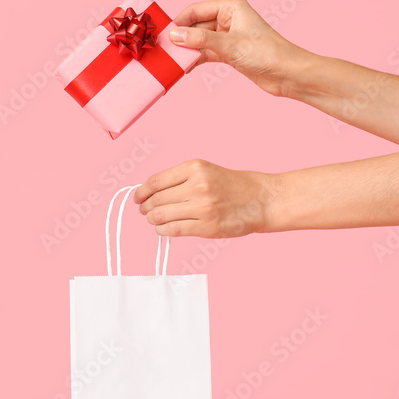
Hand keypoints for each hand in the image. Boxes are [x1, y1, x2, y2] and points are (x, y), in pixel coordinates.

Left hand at [133, 159, 278, 237]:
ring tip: (156, 220)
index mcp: (194, 168)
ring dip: (152, 219)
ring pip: (160, 216)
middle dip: (146, 207)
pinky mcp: (206, 227)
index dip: (141, 192)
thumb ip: (178, 179)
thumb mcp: (205, 171)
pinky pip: (172, 230)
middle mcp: (197, 186)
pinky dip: (162, 230)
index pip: (155, 181)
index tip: (138, 198)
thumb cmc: (231, 186)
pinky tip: (164, 228)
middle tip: (146, 211)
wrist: (260, 199)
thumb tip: (147, 192)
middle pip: (155, 200)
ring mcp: (202, 207)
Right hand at [169, 0, 308, 97]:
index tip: (163, 34)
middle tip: (164, 50)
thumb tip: (175, 35)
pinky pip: (205, 52)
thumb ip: (200, 39)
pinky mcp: (229, 52)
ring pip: (199, 40)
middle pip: (195, 25)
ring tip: (172, 61)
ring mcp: (228, 36)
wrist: (287, 74)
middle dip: (181, 38)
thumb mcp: (230, 45)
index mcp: (231, 7)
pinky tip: (184, 67)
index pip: (196, 10)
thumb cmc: (267, 53)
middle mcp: (228, 19)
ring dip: (187, 50)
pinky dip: (195, 59)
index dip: (179, 21)